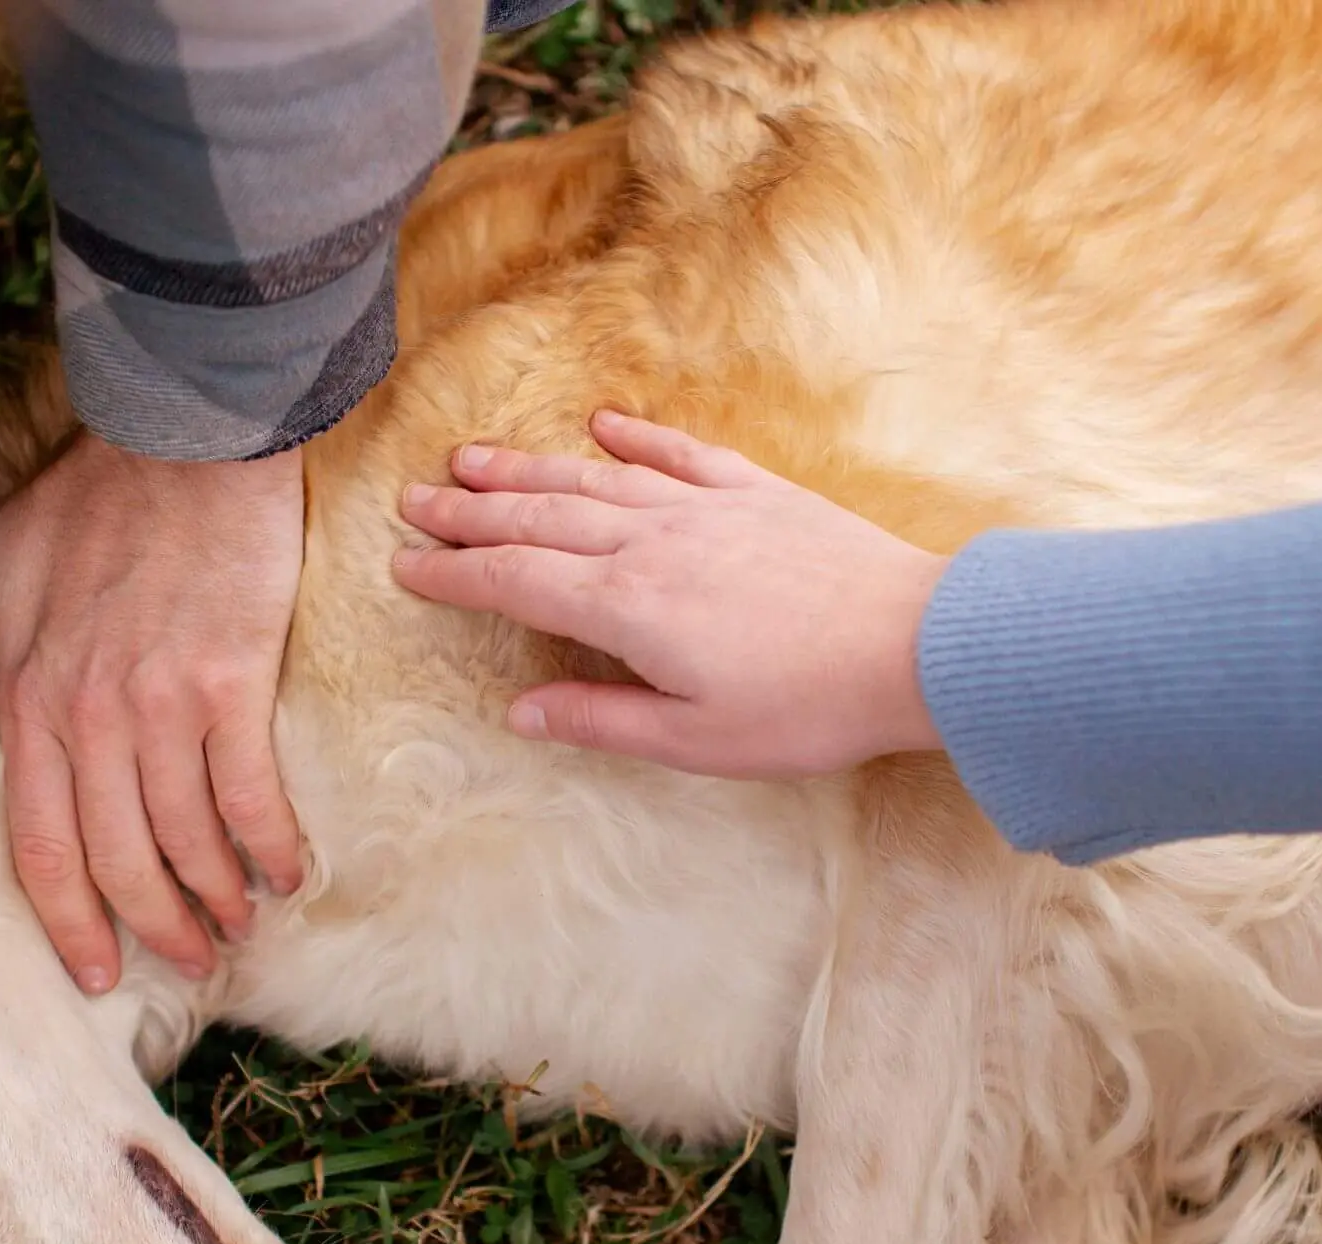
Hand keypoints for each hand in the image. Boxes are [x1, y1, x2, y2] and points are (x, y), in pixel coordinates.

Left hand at [0, 433, 305, 992]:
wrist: (181, 435)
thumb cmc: (87, 500)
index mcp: (29, 702)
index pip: (42, 846)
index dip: (68, 922)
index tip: (93, 971)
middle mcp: (89, 719)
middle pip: (118, 860)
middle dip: (153, 929)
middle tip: (186, 963)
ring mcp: (162, 706)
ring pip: (185, 839)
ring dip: (215, 898)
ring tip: (235, 927)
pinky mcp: (229, 683)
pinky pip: (247, 793)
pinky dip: (269, 845)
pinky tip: (287, 875)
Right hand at [392, 410, 951, 778]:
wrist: (916, 646)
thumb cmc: (808, 708)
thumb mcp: (695, 741)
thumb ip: (601, 720)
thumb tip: (521, 712)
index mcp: (627, 609)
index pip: (516, 582)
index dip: (454, 575)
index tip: (405, 566)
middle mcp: (652, 545)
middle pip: (539, 518)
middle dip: (469, 511)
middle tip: (414, 499)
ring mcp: (704, 510)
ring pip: (594, 479)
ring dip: (527, 468)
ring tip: (473, 458)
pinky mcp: (757, 494)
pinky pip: (678, 455)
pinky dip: (634, 438)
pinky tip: (602, 425)